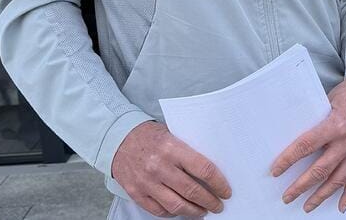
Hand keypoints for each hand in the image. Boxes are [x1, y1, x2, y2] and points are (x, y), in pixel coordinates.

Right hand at [111, 120, 230, 216]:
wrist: (119, 139)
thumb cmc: (150, 136)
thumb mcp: (172, 134)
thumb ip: (188, 150)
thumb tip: (212, 169)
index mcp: (172, 148)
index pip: (203, 169)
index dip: (218, 183)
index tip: (226, 191)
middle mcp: (160, 166)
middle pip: (192, 190)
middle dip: (209, 201)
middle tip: (218, 205)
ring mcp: (147, 182)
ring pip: (177, 205)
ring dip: (194, 211)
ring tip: (203, 211)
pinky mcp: (136, 194)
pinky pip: (159, 210)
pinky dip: (173, 213)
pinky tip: (181, 211)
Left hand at [271, 69, 345, 212]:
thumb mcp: (329, 100)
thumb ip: (316, 119)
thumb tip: (296, 132)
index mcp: (335, 125)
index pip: (306, 146)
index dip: (289, 159)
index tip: (277, 169)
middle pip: (320, 170)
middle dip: (301, 186)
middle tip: (287, 196)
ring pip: (337, 181)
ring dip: (320, 196)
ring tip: (307, 206)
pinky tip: (340, 206)